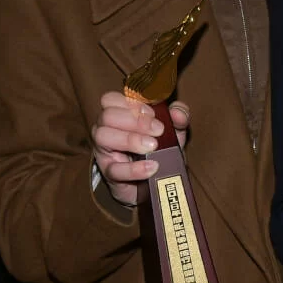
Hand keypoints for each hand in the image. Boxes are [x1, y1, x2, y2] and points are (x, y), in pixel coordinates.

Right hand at [92, 93, 187, 207]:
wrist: (156, 183)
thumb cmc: (160, 150)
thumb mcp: (173, 131)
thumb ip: (179, 118)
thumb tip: (178, 112)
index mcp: (119, 114)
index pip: (112, 99)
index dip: (133, 103)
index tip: (154, 114)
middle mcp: (106, 128)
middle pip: (107, 115)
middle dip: (135, 120)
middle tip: (158, 130)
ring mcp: (104, 151)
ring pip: (103, 136)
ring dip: (130, 139)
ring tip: (152, 146)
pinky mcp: (109, 174)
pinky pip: (114, 169)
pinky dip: (134, 168)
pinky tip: (152, 167)